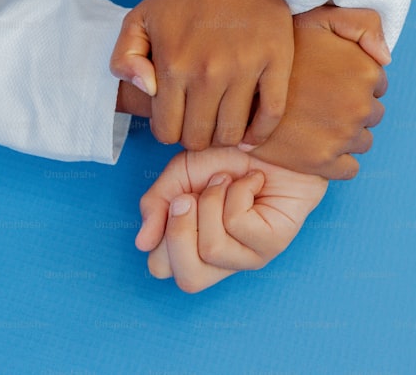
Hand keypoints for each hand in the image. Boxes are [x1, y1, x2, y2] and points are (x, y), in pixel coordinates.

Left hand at [110, 0, 292, 150]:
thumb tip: (146, 90)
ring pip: (232, 134)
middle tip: (200, 120)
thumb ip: (123, 58)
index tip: (177, 117)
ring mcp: (244, 69)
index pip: (166, 131)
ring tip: (223, 122)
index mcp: (173, 65)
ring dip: (225, 136)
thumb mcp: (139, 19)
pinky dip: (260, 132)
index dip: (169, 129)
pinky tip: (251, 132)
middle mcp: (208, 72)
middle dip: (195, 135)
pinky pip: (271, 115)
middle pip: (198, 138)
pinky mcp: (276, 63)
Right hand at [136, 148, 326, 292]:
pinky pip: (237, 224)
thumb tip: (142, 242)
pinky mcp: (273, 243)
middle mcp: (223, 259)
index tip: (177, 198)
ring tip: (227, 181)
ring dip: (212, 200)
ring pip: (211, 247)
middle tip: (191, 196)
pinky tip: (251, 182)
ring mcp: (250, 255)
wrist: (270, 135)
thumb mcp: (180, 173)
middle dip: (181, 231)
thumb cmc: (228, 154)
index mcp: (195, 246)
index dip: (160, 234)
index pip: (162, 268)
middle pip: (188, 279)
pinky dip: (237, 192)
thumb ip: (155, 204)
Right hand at [243, 5, 388, 179]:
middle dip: (352, 108)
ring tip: (316, 122)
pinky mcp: (322, 162)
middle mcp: (359, 105)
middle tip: (322, 102)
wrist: (236, 82)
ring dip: (346, 135)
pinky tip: (317, 145)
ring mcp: (341, 136)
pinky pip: (349, 169)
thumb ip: (361, 23)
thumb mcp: (321, 17)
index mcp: (365, 71)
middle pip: (372, 115)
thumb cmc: (279, 45)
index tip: (331, 81)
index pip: (378, 84)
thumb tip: (385, 57)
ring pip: (362, 142)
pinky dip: (338, 161)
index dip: (354, 81)